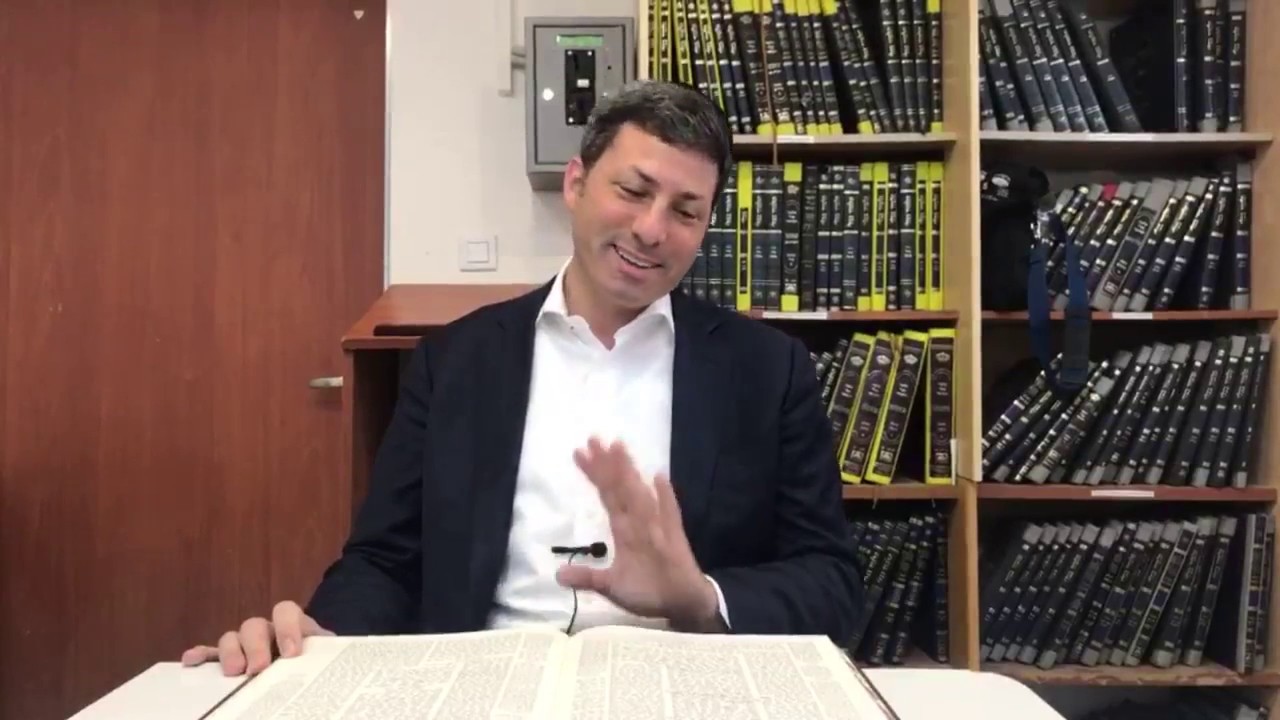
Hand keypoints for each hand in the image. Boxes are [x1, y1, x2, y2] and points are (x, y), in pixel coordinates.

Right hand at [180, 600, 332, 675]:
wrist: (316, 668)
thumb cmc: (318, 662)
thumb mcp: (324, 656)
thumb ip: (322, 655)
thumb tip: (329, 670)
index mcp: (294, 625)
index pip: (286, 611)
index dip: (287, 628)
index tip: (291, 653)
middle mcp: (267, 630)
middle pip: (254, 625)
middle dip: (255, 646)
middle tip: (258, 669)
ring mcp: (246, 643)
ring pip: (232, 637)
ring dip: (230, 652)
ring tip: (234, 672)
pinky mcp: (231, 658)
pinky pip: (212, 653)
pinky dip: (202, 655)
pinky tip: (191, 661)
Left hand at [556, 437, 721, 629]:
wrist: (680, 605)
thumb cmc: (648, 592)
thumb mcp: (611, 586)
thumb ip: (588, 578)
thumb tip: (558, 575)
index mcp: (624, 530)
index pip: (606, 496)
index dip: (594, 475)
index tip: (580, 453)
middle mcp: (638, 522)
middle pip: (620, 488)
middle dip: (607, 465)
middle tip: (593, 438)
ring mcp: (657, 527)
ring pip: (639, 494)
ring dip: (629, 473)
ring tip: (619, 448)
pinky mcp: (674, 538)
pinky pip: (669, 515)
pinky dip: (665, 497)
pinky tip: (659, 477)